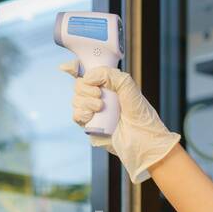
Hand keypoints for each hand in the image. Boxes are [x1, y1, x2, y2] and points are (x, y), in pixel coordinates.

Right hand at [60, 61, 180, 182]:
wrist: (143, 144)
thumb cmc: (142, 118)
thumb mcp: (130, 89)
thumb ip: (111, 75)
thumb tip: (89, 76)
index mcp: (110, 85)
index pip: (89, 72)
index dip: (75, 67)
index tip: (69, 67)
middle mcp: (101, 97)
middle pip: (79, 85)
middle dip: (85, 87)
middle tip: (100, 94)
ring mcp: (95, 112)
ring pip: (76, 100)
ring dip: (85, 101)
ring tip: (100, 107)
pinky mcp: (91, 127)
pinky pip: (76, 115)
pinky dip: (81, 113)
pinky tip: (91, 115)